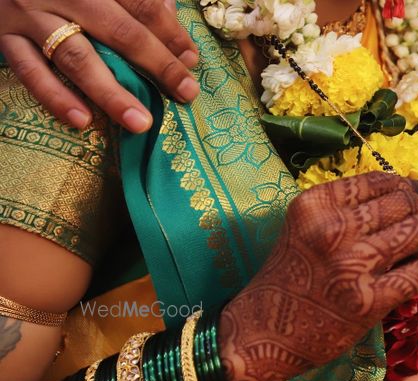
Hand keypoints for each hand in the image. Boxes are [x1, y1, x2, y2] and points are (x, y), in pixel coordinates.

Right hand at [0, 0, 199, 132]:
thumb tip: (171, 19)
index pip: (141, 4)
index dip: (170, 33)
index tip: (191, 60)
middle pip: (119, 31)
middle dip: (156, 65)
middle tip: (185, 93)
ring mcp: (29, 13)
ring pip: (77, 57)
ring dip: (111, 94)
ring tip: (140, 122)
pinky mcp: (3, 35)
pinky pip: (30, 70)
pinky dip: (55, 97)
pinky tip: (82, 120)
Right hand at [220, 173, 417, 380]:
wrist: (262, 333)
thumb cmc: (289, 278)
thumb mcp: (307, 228)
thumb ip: (350, 209)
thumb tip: (416, 191)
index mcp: (316, 204)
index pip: (379, 181)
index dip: (406, 188)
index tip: (417, 197)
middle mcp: (333, 228)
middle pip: (403, 204)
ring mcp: (352, 265)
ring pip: (416, 233)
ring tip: (413, 251)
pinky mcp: (369, 301)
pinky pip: (417, 274)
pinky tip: (405, 278)